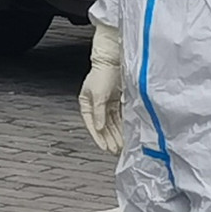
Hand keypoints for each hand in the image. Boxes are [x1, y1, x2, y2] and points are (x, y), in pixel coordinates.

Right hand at [79, 23, 125, 155]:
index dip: (98, 137)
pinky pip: (118, 117)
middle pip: (102, 126)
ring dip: (115, 134)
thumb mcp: (98, 95)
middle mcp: (95, 105)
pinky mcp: (115, 101)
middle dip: (109, 138)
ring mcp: (106, 104)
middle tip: (114, 151)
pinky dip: (121, 126)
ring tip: (120, 146)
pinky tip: (124, 134)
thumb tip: (100, 128)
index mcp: (86, 104)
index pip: (92, 124)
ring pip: (111, 123)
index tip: (104, 148)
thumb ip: (99, 113)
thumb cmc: (102, 75)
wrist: (112, 61)